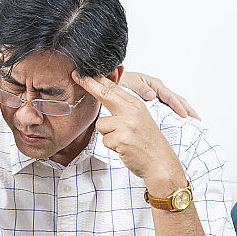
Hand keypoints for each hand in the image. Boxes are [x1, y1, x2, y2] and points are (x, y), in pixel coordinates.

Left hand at [73, 72, 185, 192]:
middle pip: (105, 94)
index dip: (97, 79)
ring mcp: (127, 123)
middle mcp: (132, 111)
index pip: (113, 88)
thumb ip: (123, 108)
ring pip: (100, 125)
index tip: (83, 72)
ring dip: (108, 135)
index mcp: (136, 105)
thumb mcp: (138, 120)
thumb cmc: (147, 143)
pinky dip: (112, 147)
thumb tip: (104, 97)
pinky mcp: (121, 138)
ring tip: (123, 141)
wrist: (160, 162)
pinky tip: (125, 148)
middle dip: (89, 84)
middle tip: (76, 75)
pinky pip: (104, 140)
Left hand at [120, 71, 199, 119]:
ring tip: (193, 120)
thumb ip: (141, 88)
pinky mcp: (153, 103)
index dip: (178, 106)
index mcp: (154, 84)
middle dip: (187, 109)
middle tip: (197, 119)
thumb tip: (152, 95)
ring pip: (173, 104)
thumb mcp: (130, 82)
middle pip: (177, 100)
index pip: (170, 96)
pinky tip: (178, 121)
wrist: (115, 85)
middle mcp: (158, 90)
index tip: (185, 115)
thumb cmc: (121, 81)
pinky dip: (174, 113)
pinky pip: (166, 108)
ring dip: (183, 111)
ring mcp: (157, 96)